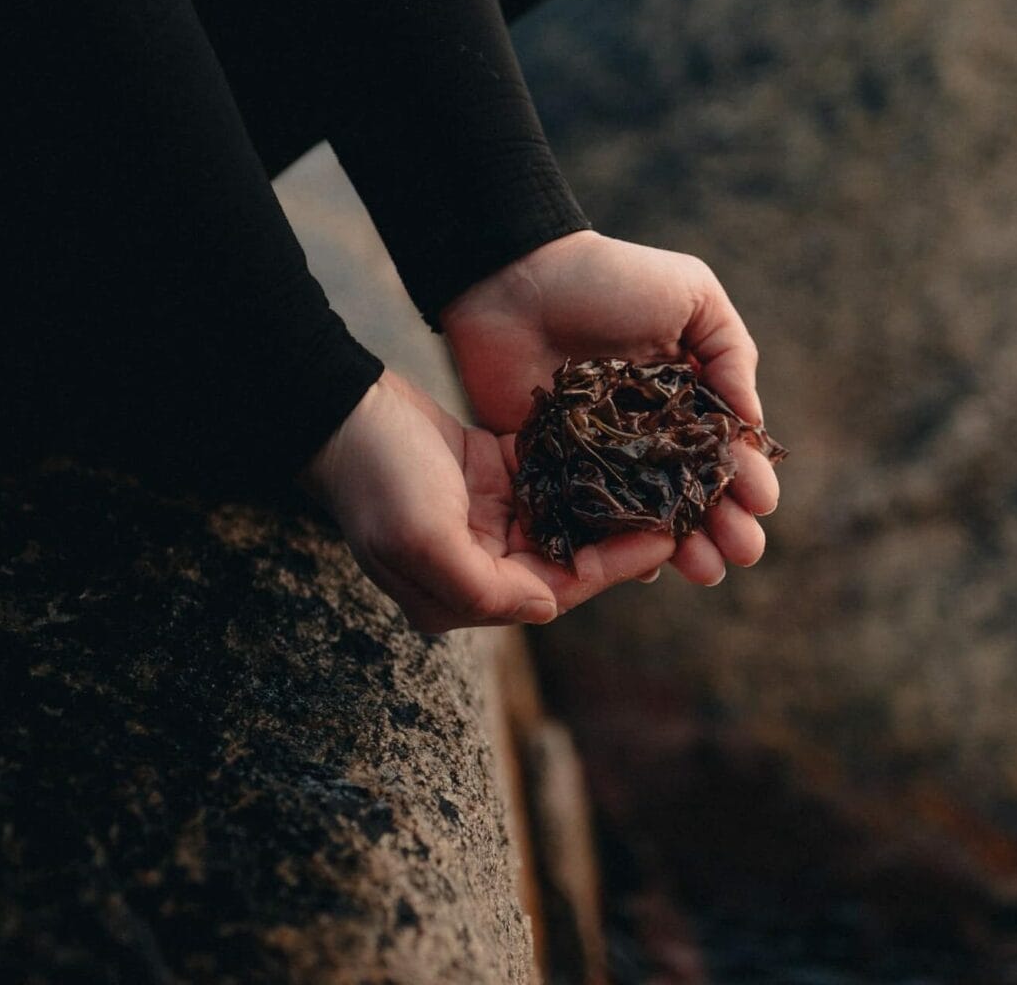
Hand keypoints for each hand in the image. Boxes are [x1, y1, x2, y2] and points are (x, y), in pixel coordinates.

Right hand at [299, 371, 675, 632]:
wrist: (338, 410)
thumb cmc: (375, 478)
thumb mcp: (421, 540)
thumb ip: (483, 587)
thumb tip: (547, 606)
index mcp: (462, 593)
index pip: (556, 588)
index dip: (614, 566)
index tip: (665, 538)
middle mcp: (479, 563)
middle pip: (569, 556)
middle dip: (621, 536)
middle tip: (678, 507)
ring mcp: (487, 518)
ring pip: (566, 517)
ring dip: (609, 501)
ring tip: (660, 479)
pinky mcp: (491, 475)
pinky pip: (550, 478)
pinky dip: (583, 467)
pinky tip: (624, 449)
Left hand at [441, 230, 779, 585]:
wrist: (514, 280)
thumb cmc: (607, 278)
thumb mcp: (690, 296)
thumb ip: (731, 354)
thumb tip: (753, 424)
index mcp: (687, 393)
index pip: (725, 448)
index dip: (747, 478)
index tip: (761, 505)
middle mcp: (651, 431)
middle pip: (694, 491)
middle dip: (724, 525)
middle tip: (743, 554)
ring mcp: (605, 454)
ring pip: (650, 513)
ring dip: (682, 546)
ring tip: (707, 571)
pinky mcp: (557, 468)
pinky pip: (592, 516)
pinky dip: (617, 544)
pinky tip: (644, 566)